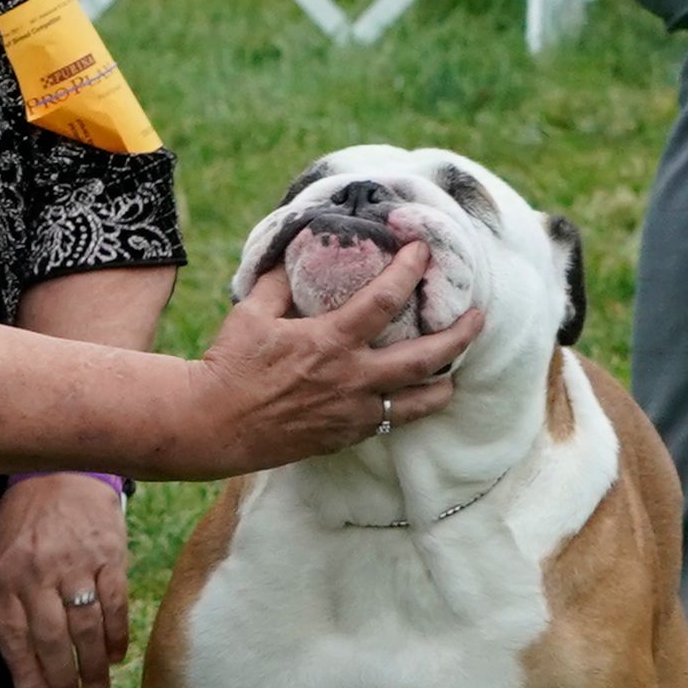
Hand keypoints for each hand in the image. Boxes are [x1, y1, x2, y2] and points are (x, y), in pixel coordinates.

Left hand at [0, 474, 135, 687]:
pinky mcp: (108, 556)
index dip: (26, 678)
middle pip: (50, 640)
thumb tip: (11, 653)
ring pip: (84, 629)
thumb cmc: (23, 519)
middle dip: (60, 680)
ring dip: (91, 666)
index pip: (12, 639)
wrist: (61, 468)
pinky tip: (115, 657)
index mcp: (4, 576)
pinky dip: (116, 636)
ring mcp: (75, 565)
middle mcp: (37, 573)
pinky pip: (114, 605)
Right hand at [174, 238, 478, 473]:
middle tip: (478, 317)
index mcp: (330, 342)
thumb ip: (282, 282)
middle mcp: (351, 379)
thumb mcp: (251, 313)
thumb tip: (299, 251)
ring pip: (419, 402)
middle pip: (426, 358)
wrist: (210, 426)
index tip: (425, 251)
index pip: (386, 298)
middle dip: (460, 335)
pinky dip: (404, 408)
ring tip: (454, 371)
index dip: (411, 269)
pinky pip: (388, 423)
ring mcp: (351, 413)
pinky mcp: (343, 437)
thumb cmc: (227, 366)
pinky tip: (408, 398)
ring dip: (443, 384)